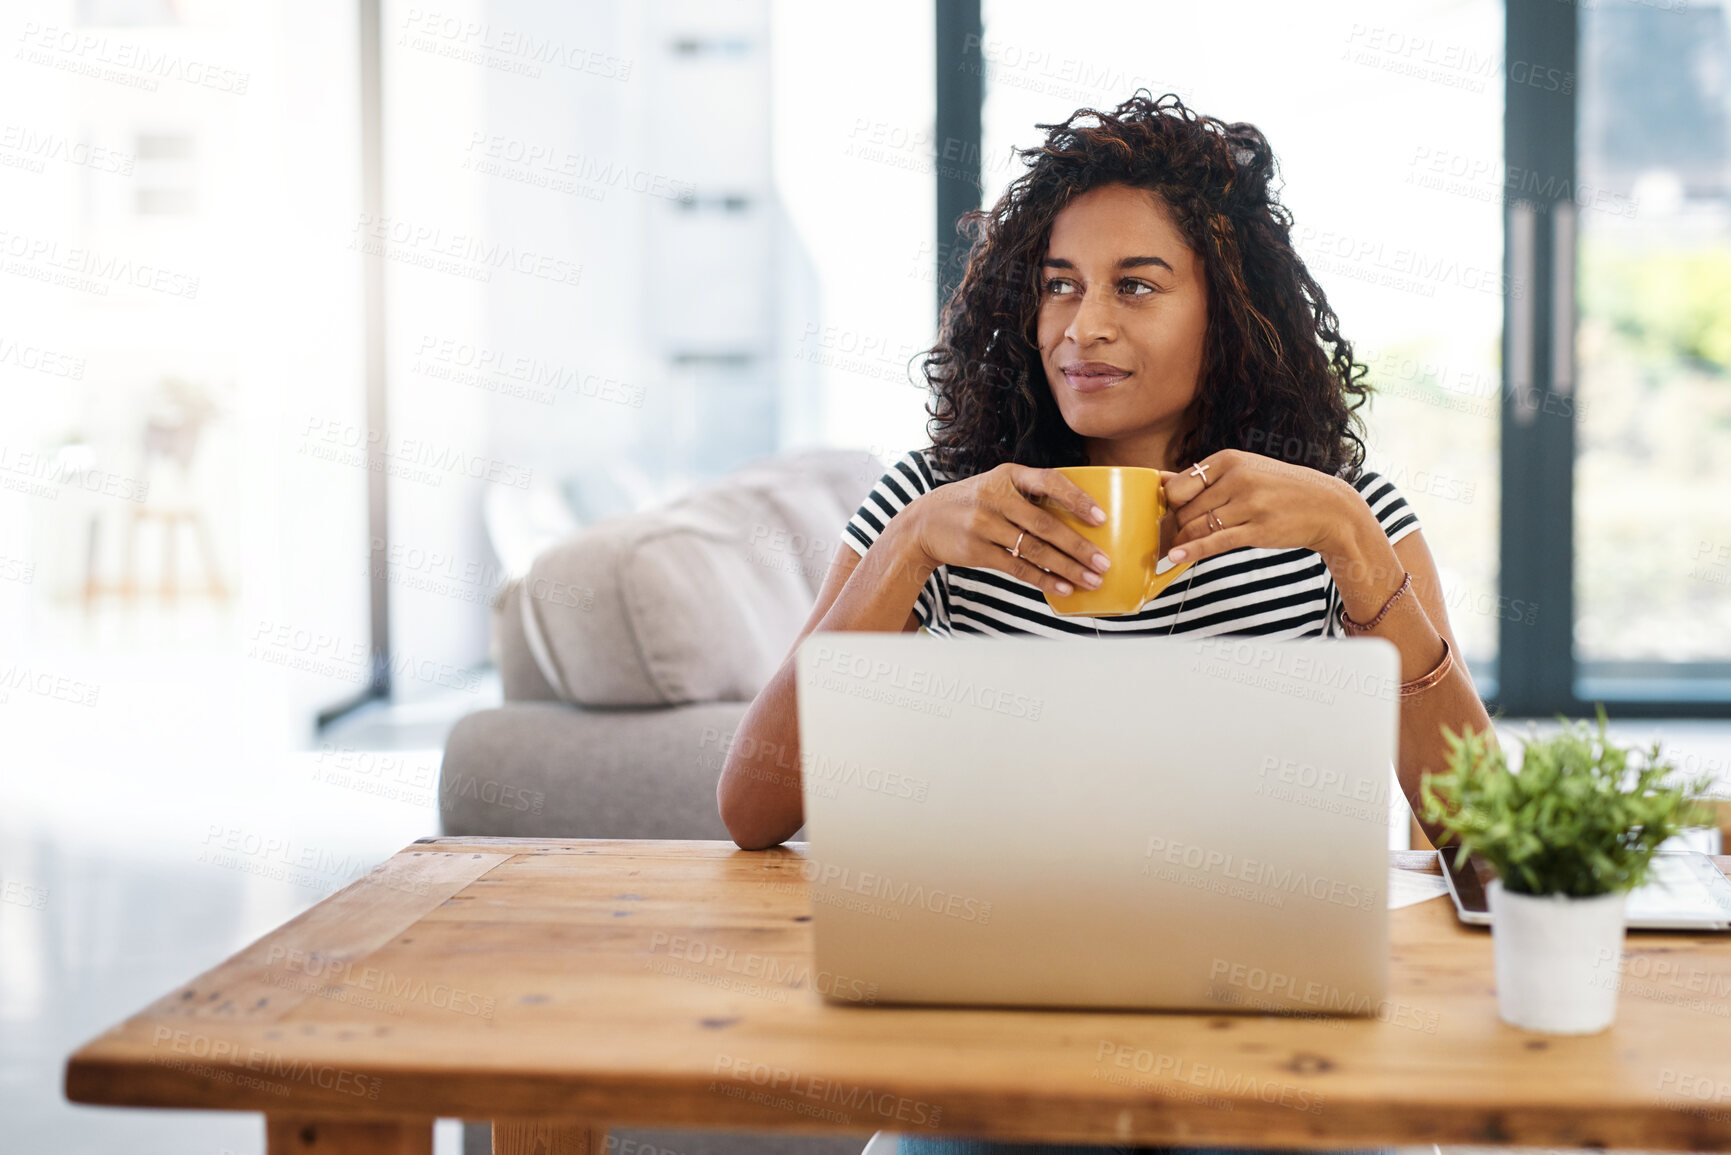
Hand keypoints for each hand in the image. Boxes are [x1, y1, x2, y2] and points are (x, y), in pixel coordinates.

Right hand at [904, 463, 1113, 597]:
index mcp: (1009, 475)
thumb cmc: (976, 503)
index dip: (1077, 499)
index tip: (1101, 518)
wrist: (925, 522)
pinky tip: (1064, 588)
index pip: (1050, 482)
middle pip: (1045, 524)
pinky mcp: (977, 551)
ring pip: (1035, 550)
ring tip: (1092, 580)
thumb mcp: (999, 486)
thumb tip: (1081, 520)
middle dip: (1079, 546)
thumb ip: (1031, 496)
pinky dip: (1043, 580)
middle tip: (1104, 562)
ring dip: (1067, 568)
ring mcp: (984, 525)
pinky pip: (1017, 568)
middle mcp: (996, 497)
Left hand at [1158, 450, 1357, 564]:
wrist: (1327, 506)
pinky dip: (1192, 551)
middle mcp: (1237, 478)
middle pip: (1185, 510)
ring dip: (1183, 541)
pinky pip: (1215, 542)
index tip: (1172, 515)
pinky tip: (1176, 557)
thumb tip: (1161, 481)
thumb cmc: (1279, 489)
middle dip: (1177, 526)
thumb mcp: (1244, 470)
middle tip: (1175, 536)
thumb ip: (1204, 477)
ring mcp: (1249, 504)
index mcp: (1229, 460)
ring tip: (1177, 548)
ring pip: (1197, 527)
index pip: (1179, 485)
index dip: (1170, 505)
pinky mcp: (1258, 529)